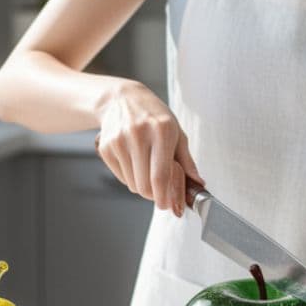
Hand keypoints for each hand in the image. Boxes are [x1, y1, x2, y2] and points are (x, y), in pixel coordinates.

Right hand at [94, 81, 204, 214]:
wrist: (122, 99)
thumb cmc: (154, 117)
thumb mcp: (176, 132)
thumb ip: (186, 160)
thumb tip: (198, 183)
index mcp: (162, 131)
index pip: (160, 175)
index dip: (164, 196)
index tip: (167, 206)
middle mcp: (139, 135)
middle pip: (145, 185)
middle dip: (154, 195)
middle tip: (160, 190)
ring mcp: (120, 141)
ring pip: (132, 185)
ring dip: (142, 185)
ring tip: (147, 167)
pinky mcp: (106, 148)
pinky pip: (121, 178)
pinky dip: (130, 177)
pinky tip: (134, 160)